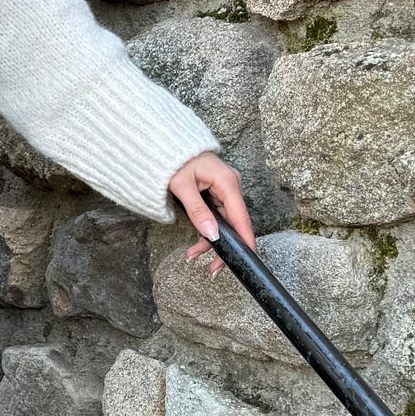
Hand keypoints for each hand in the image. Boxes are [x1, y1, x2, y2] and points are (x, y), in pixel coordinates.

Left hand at [168, 153, 254, 275]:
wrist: (168, 146)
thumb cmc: (174, 161)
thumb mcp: (181, 186)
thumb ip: (197, 210)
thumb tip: (212, 234)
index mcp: (227, 182)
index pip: (241, 217)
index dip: (245, 240)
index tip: (246, 259)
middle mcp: (231, 187)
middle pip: (235, 224)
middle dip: (224, 247)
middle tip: (213, 269)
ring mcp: (226, 191)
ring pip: (225, 223)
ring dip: (211, 241)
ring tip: (193, 255)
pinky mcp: (219, 194)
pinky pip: (218, 217)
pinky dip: (208, 230)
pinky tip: (196, 245)